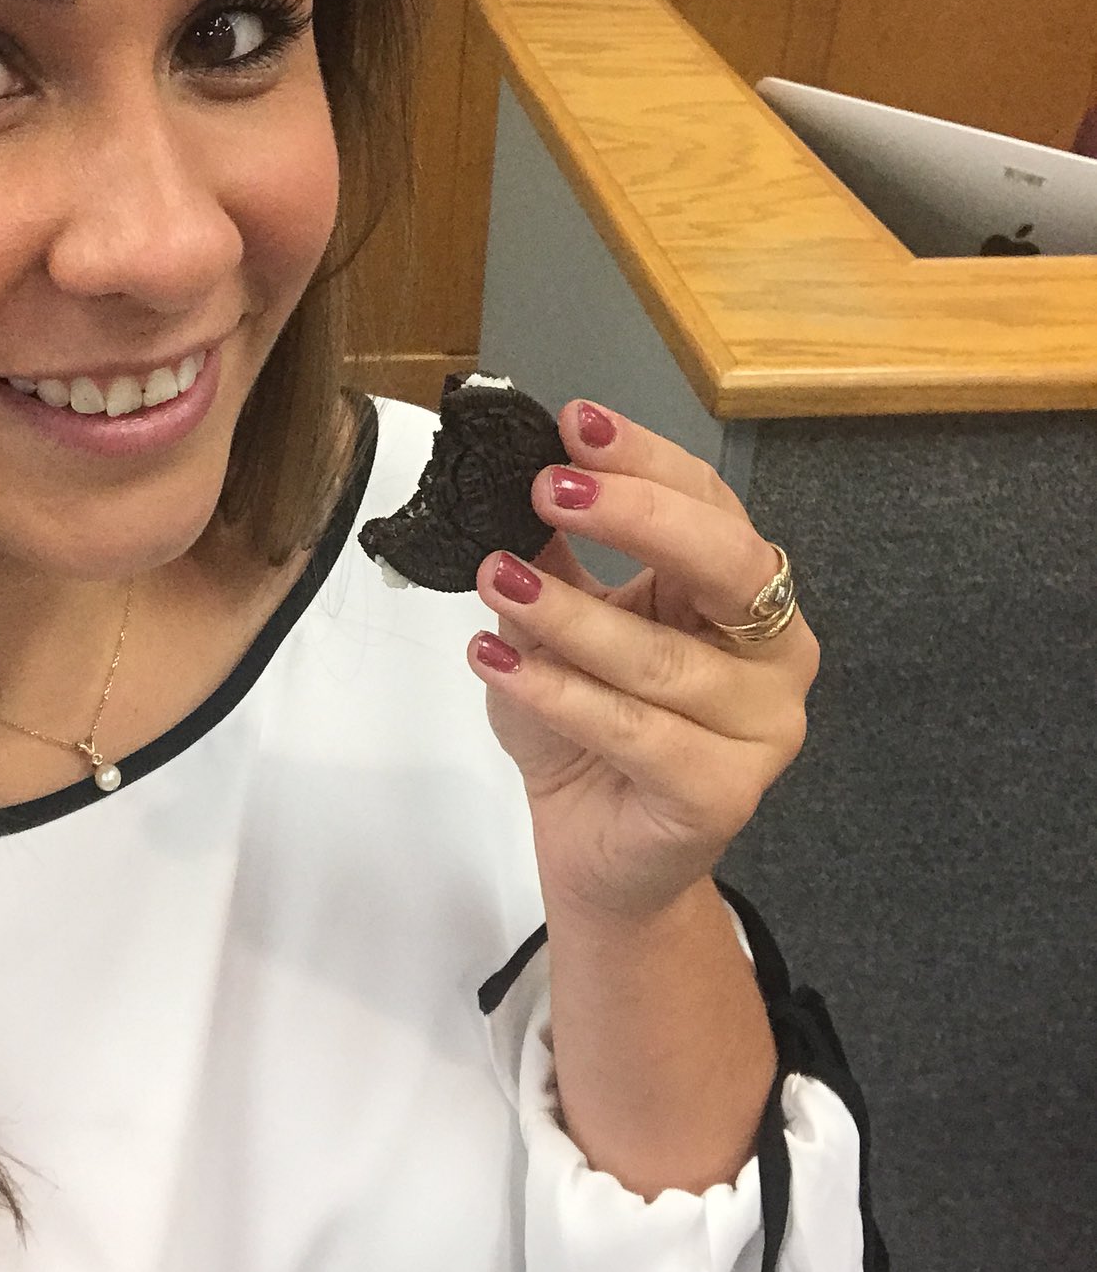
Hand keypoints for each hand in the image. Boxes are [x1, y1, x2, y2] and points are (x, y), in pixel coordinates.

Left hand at [468, 399, 818, 924]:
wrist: (593, 849)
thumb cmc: (584, 729)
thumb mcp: (556, 625)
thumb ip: (553, 557)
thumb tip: (513, 474)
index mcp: (740, 595)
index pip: (710, 503)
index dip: (645, 460)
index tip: (574, 422)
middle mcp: (775, 653)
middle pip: (727, 564)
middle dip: (637, 515)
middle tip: (548, 487)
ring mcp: (763, 728)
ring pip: (662, 658)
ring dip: (569, 613)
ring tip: (495, 577)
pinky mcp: (724, 792)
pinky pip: (635, 731)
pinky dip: (558, 693)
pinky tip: (496, 661)